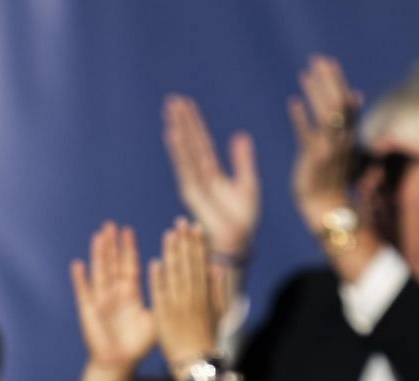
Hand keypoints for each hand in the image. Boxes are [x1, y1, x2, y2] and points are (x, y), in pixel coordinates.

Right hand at [70, 222, 154, 370]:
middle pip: (112, 264)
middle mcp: (114, 293)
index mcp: (131, 294)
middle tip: (110, 224)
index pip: (129, 266)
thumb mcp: (156, 319)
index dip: (128, 249)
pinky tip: (78, 264)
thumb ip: (163, 301)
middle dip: (111, 245)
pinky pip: (83, 292)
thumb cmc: (139, 344)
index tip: (129, 230)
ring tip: (97, 236)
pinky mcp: (88, 312)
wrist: (119, 363)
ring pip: (99, 273)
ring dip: (98, 255)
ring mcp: (100, 300)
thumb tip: (178, 283)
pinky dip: (80, 279)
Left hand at [149, 220, 220, 369]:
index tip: (195, 227)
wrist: (196, 362)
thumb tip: (218, 266)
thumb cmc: (207, 337)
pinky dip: (158, 279)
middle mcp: (193, 297)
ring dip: (172, 254)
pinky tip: (154, 262)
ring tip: (168, 235)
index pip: (202, 263)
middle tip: (180, 222)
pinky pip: (160, 295)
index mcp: (206, 294)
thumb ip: (219, 288)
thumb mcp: (220, 311)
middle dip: (185, 241)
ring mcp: (178, 306)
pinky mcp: (164, 316)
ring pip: (175, 275)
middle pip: (189, 264)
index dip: (198, 243)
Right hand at [164, 95, 259, 260]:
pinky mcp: (193, 193)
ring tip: (170, 110)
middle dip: (182, 121)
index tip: (185, 104)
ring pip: (185, 150)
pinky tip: (172, 133)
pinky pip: (184, 165)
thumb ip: (242, 160)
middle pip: (190, 142)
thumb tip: (240, 135)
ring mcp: (194, 184)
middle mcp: (200, 176)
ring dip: (178, 129)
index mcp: (212, 173)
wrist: (239, 243)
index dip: (193, 123)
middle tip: (172, 99)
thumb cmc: (244, 220)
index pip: (201, 142)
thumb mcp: (248, 183)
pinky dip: (178, 149)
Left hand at [287, 54, 362, 227]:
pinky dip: (301, 117)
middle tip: (316, 60)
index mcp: (349, 134)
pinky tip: (293, 102)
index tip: (328, 63)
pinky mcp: (314, 160)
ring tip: (304, 74)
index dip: (337, 80)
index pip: (345, 101)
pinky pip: (308, 135)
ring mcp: (329, 149)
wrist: (327, 207)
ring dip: (316, 92)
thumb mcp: (343, 146)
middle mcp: (342, 139)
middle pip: (337, 102)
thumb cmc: (332, 177)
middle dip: (328, 79)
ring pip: (325, 114)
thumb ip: (347, 120)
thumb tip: (354, 94)